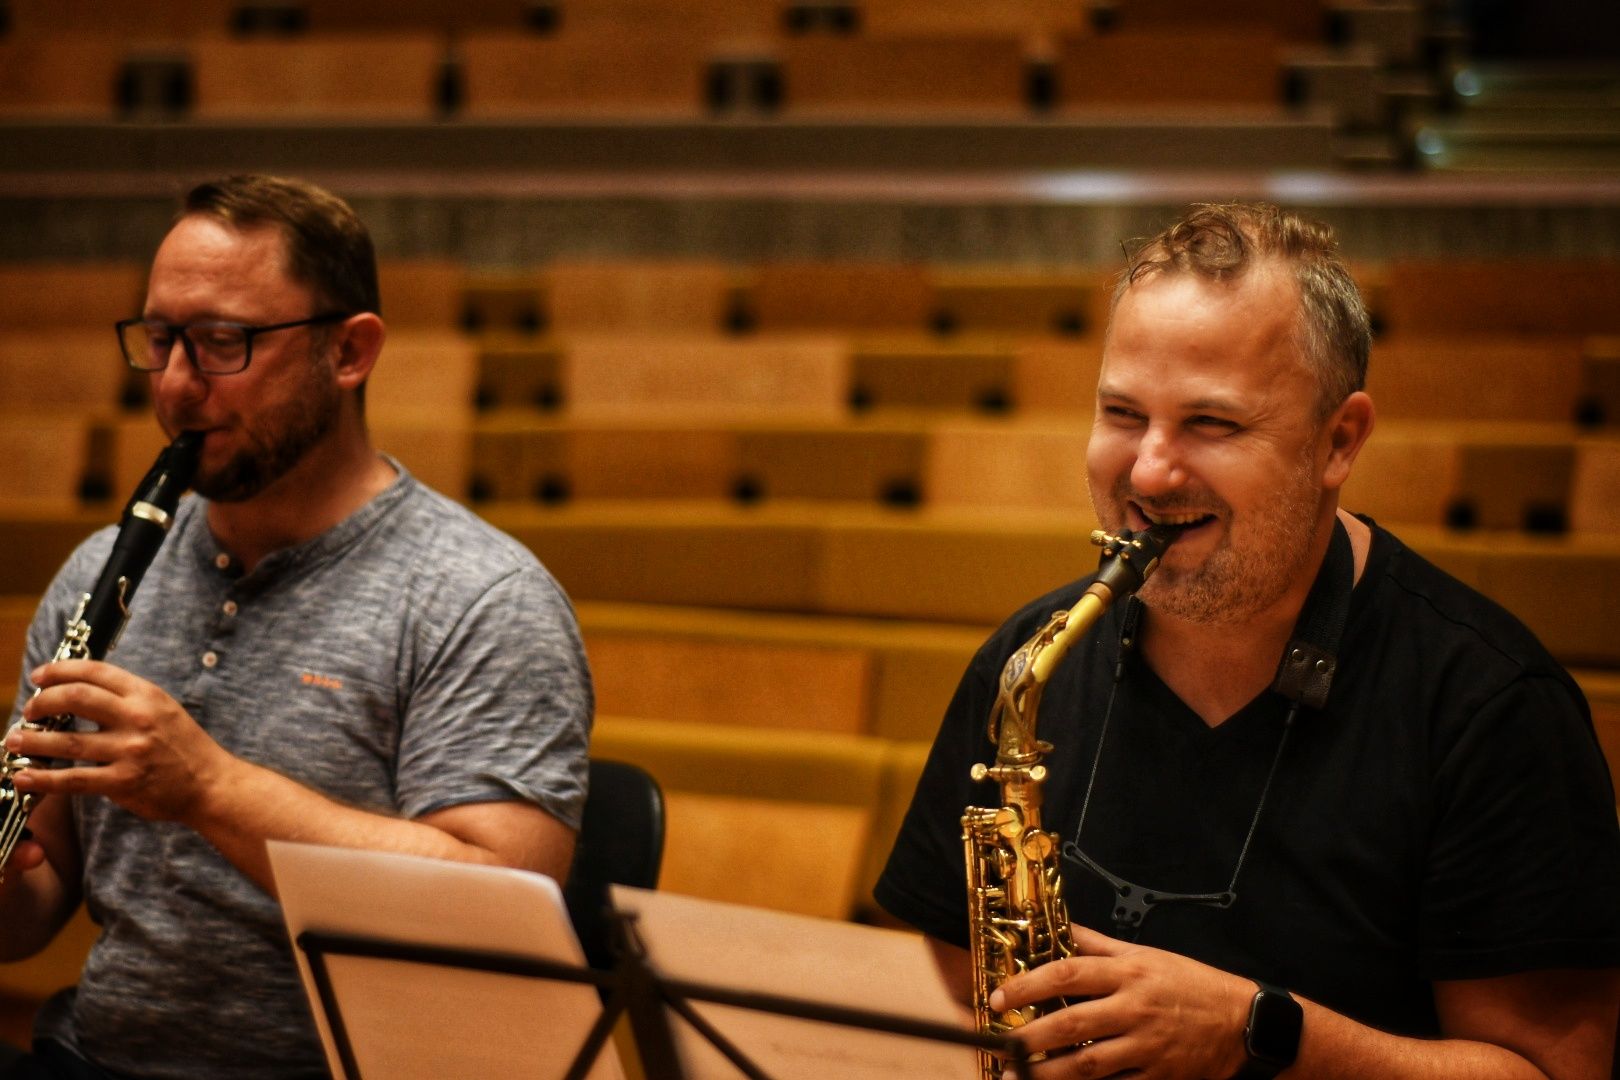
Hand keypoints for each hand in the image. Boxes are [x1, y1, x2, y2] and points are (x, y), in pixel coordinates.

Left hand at [10, 659, 232, 824]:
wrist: (210, 784)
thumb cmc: (183, 746)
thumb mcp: (162, 709)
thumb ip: (126, 698)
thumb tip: (79, 688)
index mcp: (147, 695)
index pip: (95, 672)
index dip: (60, 670)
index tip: (39, 676)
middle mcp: (138, 718)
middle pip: (75, 698)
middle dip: (42, 702)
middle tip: (28, 709)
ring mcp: (130, 751)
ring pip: (66, 742)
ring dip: (32, 740)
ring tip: (13, 739)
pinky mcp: (123, 782)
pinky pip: (74, 779)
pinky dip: (43, 778)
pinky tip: (24, 776)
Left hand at [990, 923, 1253, 1079]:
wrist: (1243, 1024)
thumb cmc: (1190, 984)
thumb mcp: (1145, 954)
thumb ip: (1096, 945)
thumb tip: (1057, 927)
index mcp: (1129, 973)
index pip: (1068, 973)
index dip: (1028, 985)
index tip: (998, 997)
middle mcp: (1135, 1009)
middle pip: (1072, 1023)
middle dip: (1028, 1036)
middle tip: (997, 1043)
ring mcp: (1146, 1048)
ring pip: (1087, 1064)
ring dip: (1047, 1072)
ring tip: (1014, 1075)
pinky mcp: (1156, 1078)